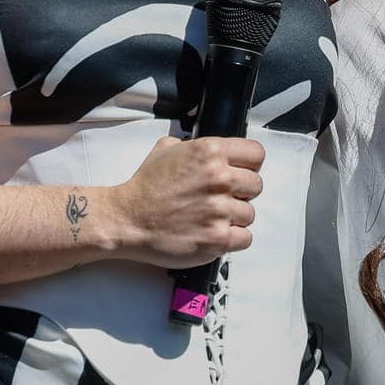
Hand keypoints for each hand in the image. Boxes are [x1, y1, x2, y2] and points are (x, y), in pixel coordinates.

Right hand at [111, 135, 264, 267]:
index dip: (249, 165)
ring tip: (210, 218)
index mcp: (210, 152)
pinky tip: (213, 233)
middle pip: (256, 185)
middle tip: (221, 199)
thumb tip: (210, 149)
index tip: (241, 172)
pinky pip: (245, 238)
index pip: (257, 154)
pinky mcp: (218, 238)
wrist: (127, 220)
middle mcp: (219, 178)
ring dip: (234, 218)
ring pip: (250, 214)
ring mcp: (220, 209)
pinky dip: (232, 239)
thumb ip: (193, 145)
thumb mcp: (166, 149)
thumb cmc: (145, 188)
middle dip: (241, 193)